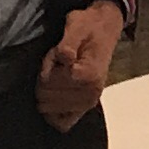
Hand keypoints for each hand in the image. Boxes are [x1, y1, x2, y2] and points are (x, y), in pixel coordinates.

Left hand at [37, 0, 123, 127]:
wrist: (104, 30)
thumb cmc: (88, 27)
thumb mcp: (76, 25)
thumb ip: (68, 43)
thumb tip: (65, 57)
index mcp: (89, 74)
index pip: (50, 82)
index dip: (46, 67)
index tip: (55, 55)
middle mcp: (91, 93)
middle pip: (48, 97)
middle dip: (45, 80)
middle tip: (55, 64)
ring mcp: (88, 102)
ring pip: (51, 110)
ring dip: (48, 92)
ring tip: (58, 75)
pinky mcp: (85, 106)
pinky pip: (63, 122)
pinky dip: (54, 114)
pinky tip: (54, 97)